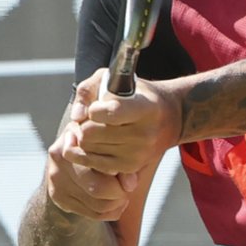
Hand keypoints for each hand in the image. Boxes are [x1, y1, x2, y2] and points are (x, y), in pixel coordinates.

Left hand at [58, 67, 181, 186]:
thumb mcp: (115, 78)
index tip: (96, 106)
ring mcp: (138, 154)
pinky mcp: (130, 167)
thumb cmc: (136, 94)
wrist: (168, 118)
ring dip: (83, 137)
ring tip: (94, 127)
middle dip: (83, 123)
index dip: (94, 109)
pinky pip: (92, 162)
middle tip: (91, 118)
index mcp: (146, 108)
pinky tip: (95, 140)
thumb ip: (89, 90)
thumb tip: (76, 116)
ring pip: (87, 148)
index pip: (111, 113)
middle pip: (91, 133)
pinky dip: (87, 151)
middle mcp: (144, 134)